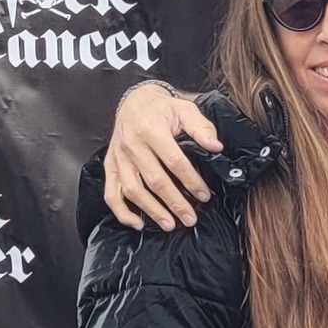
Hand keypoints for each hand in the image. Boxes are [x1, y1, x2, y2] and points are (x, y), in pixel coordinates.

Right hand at [102, 83, 220, 230]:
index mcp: (152, 130)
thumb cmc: (163, 109)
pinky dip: (122, 212)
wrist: (134, 102)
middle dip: (174, 202)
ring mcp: (118, 158)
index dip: (190, 180)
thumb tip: (216, 147)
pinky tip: (138, 223)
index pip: (174, 161)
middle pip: (154, 180)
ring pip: (132, 190)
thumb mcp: (185, 109)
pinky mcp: (110, 167)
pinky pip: (111, 193)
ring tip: (170, 224)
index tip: (204, 195)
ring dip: (151, 210)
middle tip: (190, 218)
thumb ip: (201, 127)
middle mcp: (132, 146)